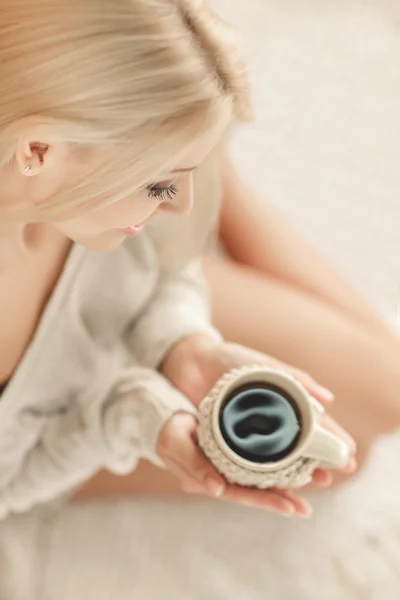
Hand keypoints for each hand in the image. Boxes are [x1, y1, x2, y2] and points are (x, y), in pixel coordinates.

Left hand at [159, 336, 356, 516]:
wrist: (190, 360)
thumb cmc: (229, 358)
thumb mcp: (263, 365)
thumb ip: (294, 378)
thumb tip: (328, 398)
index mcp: (280, 401)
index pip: (311, 423)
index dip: (330, 438)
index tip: (348, 455)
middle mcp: (268, 421)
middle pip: (297, 446)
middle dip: (316, 461)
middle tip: (333, 477)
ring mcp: (247, 433)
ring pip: (276, 459)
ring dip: (293, 473)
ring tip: (312, 485)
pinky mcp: (225, 442)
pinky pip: (246, 462)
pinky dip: (261, 475)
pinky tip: (273, 486)